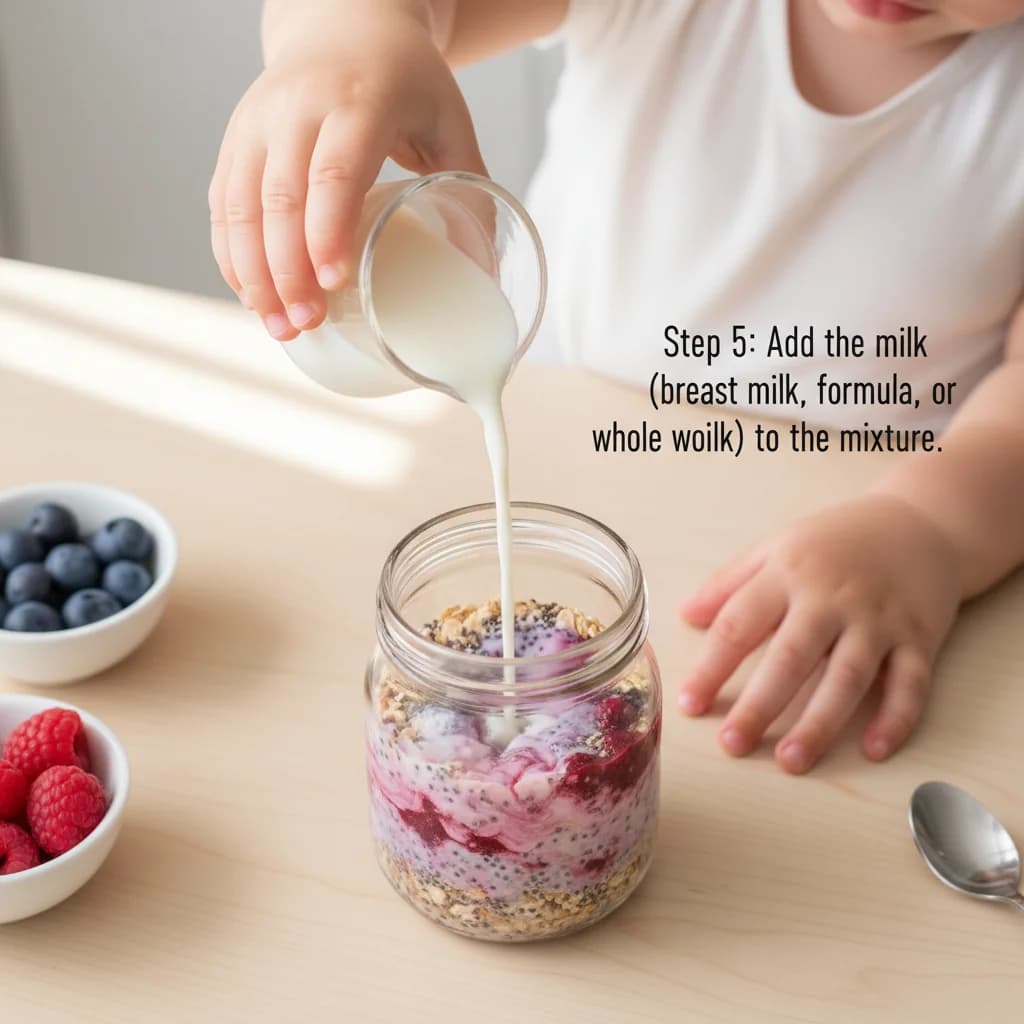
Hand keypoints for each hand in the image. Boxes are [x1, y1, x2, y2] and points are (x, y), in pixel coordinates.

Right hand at [208, 12, 484, 339]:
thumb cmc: (405, 82)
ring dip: (254, 274)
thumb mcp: (449, 122)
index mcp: (357, 102)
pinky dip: (232, 255)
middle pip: (279, 198)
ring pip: (239, 206)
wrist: (343, 24)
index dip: (329, 232)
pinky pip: (222, 204)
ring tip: (280, 327)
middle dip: (288, 271)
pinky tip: (253, 296)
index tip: (335, 284)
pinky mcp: (235, 141)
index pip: (334, 172)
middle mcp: (296, 108)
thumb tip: (489, 274)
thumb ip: (472, 190)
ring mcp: (257, 123)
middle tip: (309, 323)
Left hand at [678, 495, 962, 772]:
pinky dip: (895, 718)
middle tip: (732, 744)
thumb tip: (685, 616)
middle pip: (791, 657)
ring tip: (790, 760)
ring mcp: (878, 619)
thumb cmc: (836, 541)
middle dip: (760, 704)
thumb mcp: (776, 547)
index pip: (740, 624)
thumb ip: (728, 581)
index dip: (711, 666)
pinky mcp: (919, 637)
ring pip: (847, 677)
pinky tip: (873, 750)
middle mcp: (832, 598)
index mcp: (788, 574)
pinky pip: (910, 683)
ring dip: (819, 723)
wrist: (920, 523)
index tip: (689, 704)